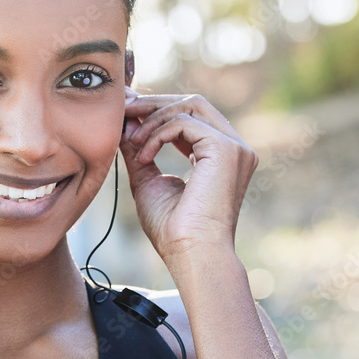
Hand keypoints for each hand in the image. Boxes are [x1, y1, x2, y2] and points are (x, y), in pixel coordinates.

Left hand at [119, 87, 258, 260]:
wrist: (191, 254)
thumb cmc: (172, 231)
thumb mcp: (148, 181)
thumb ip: (140, 151)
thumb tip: (125, 124)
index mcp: (220, 156)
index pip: (191, 117)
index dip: (158, 110)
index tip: (127, 111)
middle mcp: (233, 148)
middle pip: (192, 104)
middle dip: (154, 105)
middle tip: (124, 110)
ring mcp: (234, 147)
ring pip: (189, 107)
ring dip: (153, 119)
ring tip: (132, 142)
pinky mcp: (225, 149)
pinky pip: (184, 122)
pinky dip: (158, 134)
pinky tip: (143, 155)